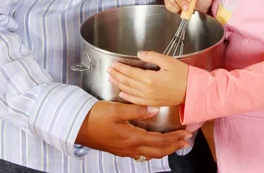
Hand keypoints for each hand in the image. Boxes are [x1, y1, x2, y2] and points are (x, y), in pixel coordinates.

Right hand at [75, 100, 191, 160]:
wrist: (77, 127)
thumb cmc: (95, 117)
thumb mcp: (115, 110)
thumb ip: (136, 110)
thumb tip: (154, 109)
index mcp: (132, 138)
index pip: (159, 141)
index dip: (175, 138)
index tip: (186, 133)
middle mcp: (131, 148)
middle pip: (158, 151)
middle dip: (174, 146)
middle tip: (186, 141)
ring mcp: (125, 150)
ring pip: (150, 153)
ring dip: (165, 149)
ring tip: (174, 143)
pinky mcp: (120, 148)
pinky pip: (142, 152)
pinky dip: (153, 149)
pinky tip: (153, 144)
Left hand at [108, 51, 187, 106]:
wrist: (193, 91)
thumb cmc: (183, 75)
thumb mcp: (168, 61)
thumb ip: (153, 56)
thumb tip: (140, 54)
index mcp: (150, 79)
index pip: (130, 73)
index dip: (121, 68)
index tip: (113, 64)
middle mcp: (147, 90)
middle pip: (127, 82)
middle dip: (117, 75)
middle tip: (109, 70)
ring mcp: (149, 98)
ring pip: (129, 91)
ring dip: (119, 84)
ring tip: (111, 78)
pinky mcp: (153, 103)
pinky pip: (136, 100)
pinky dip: (127, 96)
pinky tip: (122, 93)